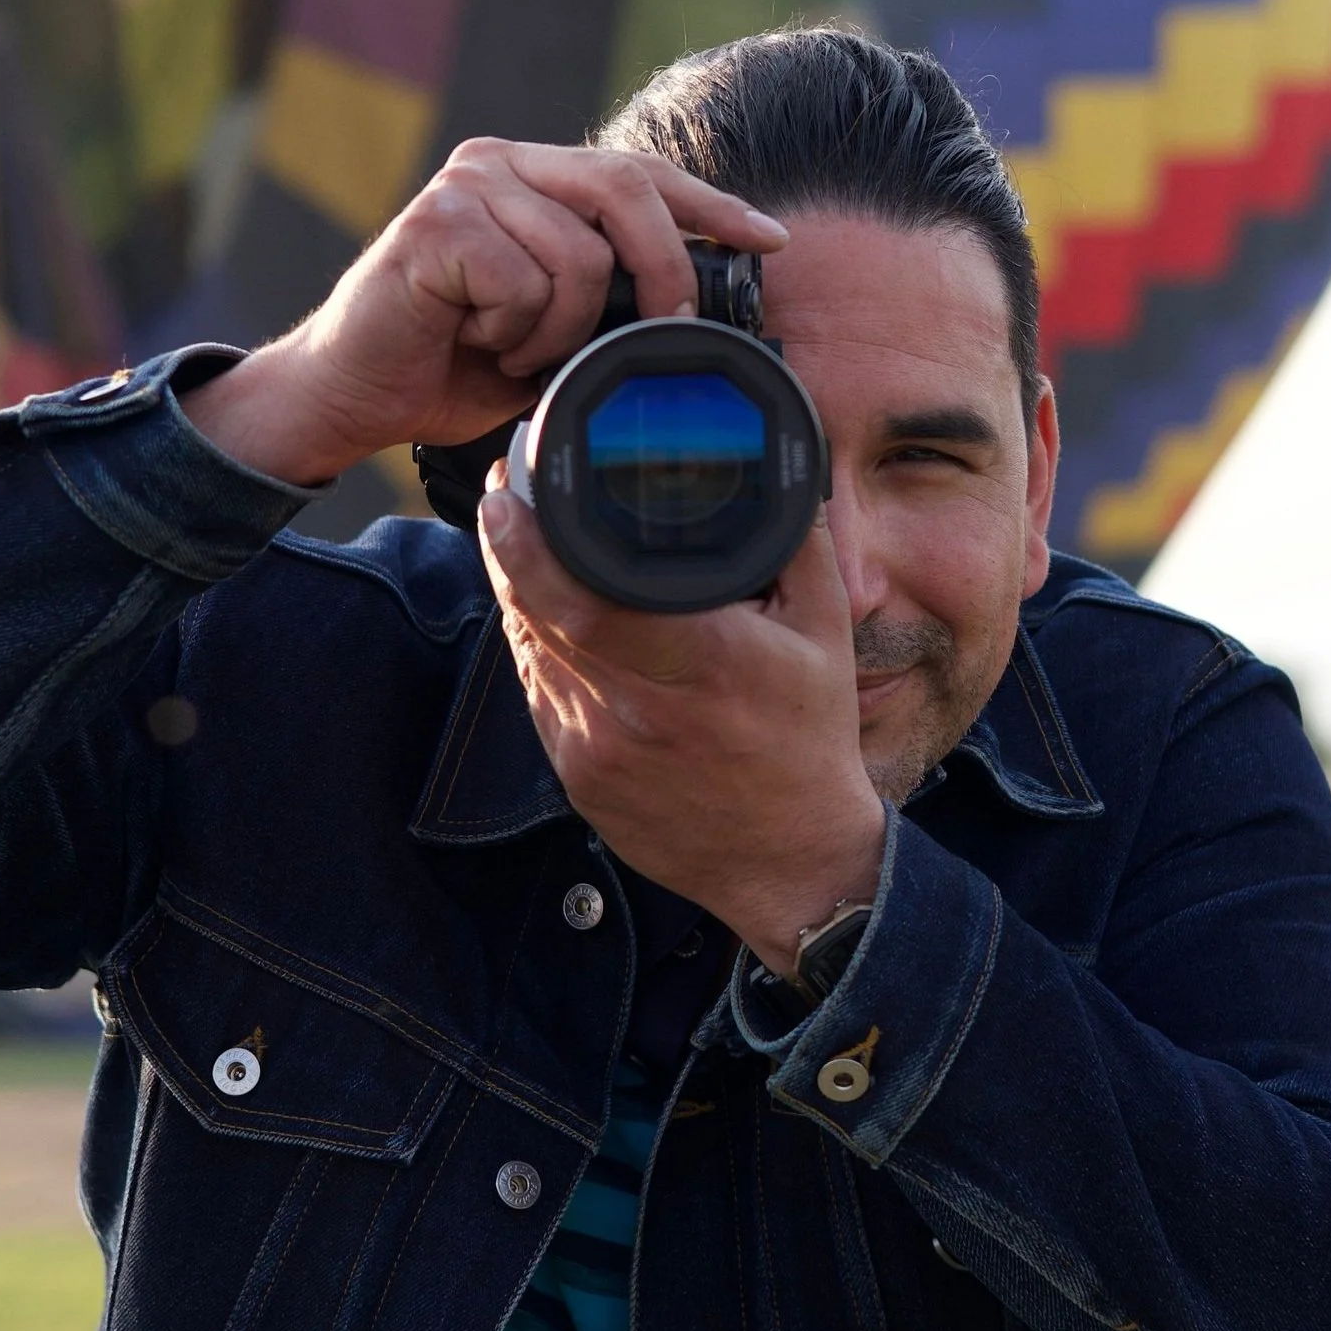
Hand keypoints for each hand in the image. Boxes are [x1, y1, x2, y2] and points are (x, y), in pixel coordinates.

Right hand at [179, 140, 786, 485]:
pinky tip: (476, 341)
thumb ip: (613, 299)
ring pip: (578, 255)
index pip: (642, 174)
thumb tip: (704, 306)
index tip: (771, 240)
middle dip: (664, 269)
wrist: (352, 394)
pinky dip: (515, 334)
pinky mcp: (434, 223)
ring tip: (515, 351)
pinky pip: (525, 283)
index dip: (712, 207)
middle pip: (625, 191)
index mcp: (534, 176)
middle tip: (664, 331)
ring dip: (560, 330)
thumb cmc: (452, 365)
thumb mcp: (555, 329)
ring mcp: (465, 185)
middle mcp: (501, 162)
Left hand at [478, 481, 886, 976]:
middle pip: (535, 615)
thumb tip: (776, 468)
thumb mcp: (826, 633)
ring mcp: (595, 749)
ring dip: (517, 595)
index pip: (581, 597)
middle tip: (505, 496)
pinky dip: (537, 648)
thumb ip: (798, 544)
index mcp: (697, 663)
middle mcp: (635, 708)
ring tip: (521, 545)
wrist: (789, 862)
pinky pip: (538, 693)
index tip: (505, 495)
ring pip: (529, 651)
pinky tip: (548, 618)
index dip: (525, 545)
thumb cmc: (809, 743)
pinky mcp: (576, 777)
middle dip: (507, 549)